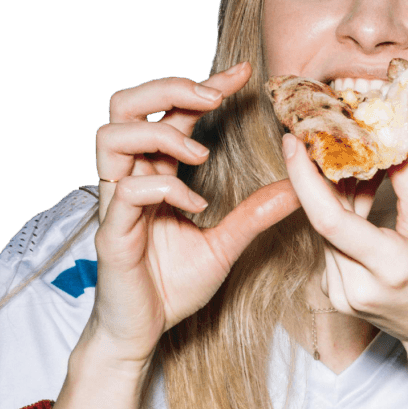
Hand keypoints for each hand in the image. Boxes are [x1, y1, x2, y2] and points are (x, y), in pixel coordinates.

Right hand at [87, 63, 299, 362]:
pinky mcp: (110, 232)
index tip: (241, 74)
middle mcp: (128, 180)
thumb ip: (253, 215)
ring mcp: (115, 204)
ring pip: (111, 135)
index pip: (169, 112)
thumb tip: (297, 187)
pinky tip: (195, 207)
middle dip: (168, 88)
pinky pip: (127, 191)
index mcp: (152, 175)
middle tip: (212, 96)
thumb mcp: (224, 246)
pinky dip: (166, 189)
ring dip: (161, 134)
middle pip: (124, 105)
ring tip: (200, 155)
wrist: (142, 335)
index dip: (203, 85)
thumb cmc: (170, 288)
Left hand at [281, 133, 407, 351]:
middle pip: (323, 219)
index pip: (329, 220)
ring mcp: (341, 295)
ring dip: (335, 192)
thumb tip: (387, 132)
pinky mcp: (336, 294)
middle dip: (324, 174)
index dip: (304, 179)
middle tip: (329, 134)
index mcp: (387, 268)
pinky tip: (358, 191)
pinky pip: (330, 243)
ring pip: (324, 229)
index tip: (293, 142)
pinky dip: (341, 214)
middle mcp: (355, 287)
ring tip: (357, 162)